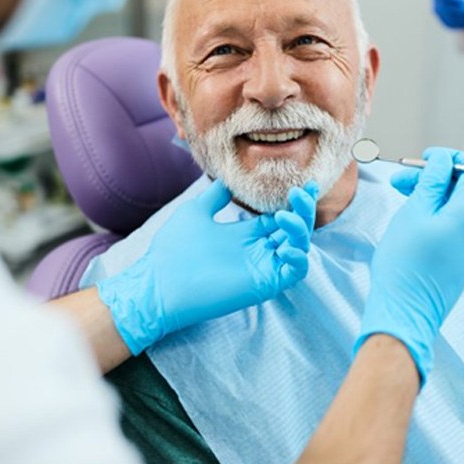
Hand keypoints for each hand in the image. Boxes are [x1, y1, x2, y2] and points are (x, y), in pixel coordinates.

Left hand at [97, 179, 317, 354]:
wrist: (159, 283)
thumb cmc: (173, 249)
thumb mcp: (196, 212)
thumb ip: (215, 196)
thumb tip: (227, 179)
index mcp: (245, 233)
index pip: (279, 216)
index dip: (294, 202)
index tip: (304, 184)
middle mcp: (258, 249)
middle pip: (294, 229)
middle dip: (303, 210)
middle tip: (302, 191)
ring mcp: (263, 267)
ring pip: (298, 247)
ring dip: (300, 229)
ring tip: (284, 216)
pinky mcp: (264, 284)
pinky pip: (294, 272)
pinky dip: (298, 259)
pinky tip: (286, 246)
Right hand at [355, 148, 463, 383]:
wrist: (404, 311)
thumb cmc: (404, 262)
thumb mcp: (414, 213)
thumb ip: (432, 182)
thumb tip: (443, 160)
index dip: (450, 159)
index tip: (425, 158)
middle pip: (462, 189)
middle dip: (432, 178)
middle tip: (399, 179)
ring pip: (455, 207)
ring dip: (430, 196)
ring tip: (400, 196)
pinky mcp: (463, 258)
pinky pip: (454, 225)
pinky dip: (435, 214)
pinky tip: (411, 217)